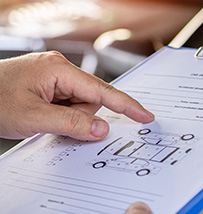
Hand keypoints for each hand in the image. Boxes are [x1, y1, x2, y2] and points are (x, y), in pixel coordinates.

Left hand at [0, 51, 153, 139]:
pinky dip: (60, 117)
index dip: (127, 106)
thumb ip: (72, 125)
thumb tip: (102, 129)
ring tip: (40, 121)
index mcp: (58, 70)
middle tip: (54, 125)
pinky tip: (42, 118)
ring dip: (67, 120)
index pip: (103, 91)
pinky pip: (66, 107)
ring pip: (78, 107)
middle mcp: (58, 70)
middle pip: (90, 102)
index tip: (145, 117)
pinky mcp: (47, 88)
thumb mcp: (33, 118)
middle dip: (79, 119)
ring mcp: (52, 79)